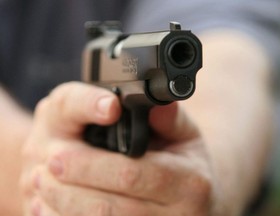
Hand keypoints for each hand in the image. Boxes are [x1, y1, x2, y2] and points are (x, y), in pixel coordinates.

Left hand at [20, 81, 213, 215]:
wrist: (194, 201)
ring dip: (63, 208)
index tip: (57, 155)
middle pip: (110, 207)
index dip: (93, 166)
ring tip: (40, 186)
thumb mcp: (184, 134)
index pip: (132, 174)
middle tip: (43, 168)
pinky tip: (52, 210)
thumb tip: (150, 100)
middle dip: (70, 189)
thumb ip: (168, 117)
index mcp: (190, 182)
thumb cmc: (185, 163)